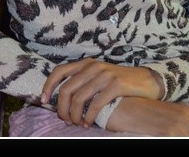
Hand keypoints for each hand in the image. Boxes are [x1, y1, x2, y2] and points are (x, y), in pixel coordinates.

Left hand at [41, 58, 162, 126]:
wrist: (146, 80)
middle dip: (61, 108)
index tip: (43, 100)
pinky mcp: (115, 85)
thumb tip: (61, 97)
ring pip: (78, 99)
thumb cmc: (119, 82)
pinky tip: (89, 123)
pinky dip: (89, 117)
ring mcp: (104, 75)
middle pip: (66, 89)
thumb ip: (82, 81)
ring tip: (77, 124)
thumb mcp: (98, 76)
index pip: (59, 71)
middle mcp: (93, 67)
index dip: (48, 86)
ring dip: (75, 115)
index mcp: (86, 64)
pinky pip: (95, 104)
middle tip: (65, 120)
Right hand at [106, 96, 188, 136]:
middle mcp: (186, 118)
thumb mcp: (167, 111)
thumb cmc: (142, 108)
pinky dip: (183, 143)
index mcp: (187, 111)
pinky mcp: (167, 135)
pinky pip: (181, 143)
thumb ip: (183, 120)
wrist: (123, 105)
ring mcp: (177, 128)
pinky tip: (174, 140)